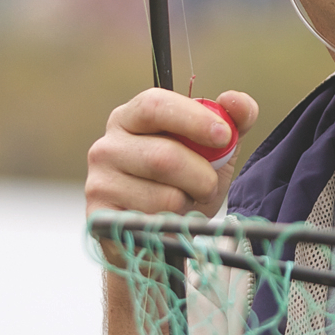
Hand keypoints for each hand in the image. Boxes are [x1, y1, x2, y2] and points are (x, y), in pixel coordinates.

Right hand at [86, 89, 258, 216]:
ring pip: (163, 196)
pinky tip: (168, 222)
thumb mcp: (215, 150)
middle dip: (201, 176)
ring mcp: (99, 183)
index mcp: (130, 118)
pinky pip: (152, 224)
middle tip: (208, 185)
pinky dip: (172, 225)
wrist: (162, 233)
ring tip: (184, 204)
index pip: (155, 106)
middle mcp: (107, 146)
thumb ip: (234, 120)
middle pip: (163, 157)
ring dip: (188, 204)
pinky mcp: (100, 218)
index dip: (193, 119)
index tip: (223, 136)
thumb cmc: (186, 183)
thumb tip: (235, 101)